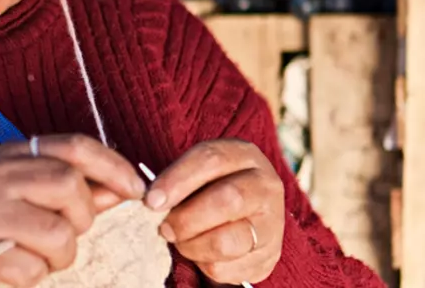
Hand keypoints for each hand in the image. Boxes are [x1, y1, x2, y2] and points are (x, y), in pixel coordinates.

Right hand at [0, 134, 145, 287]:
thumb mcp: (8, 191)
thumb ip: (56, 187)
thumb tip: (115, 191)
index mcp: (7, 155)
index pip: (73, 146)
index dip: (114, 166)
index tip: (137, 191)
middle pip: (68, 184)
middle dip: (82, 217)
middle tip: (69, 234)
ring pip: (56, 231)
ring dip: (60, 255)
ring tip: (40, 259)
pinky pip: (29, 267)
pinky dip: (32, 278)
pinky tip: (13, 274)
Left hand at [145, 139, 284, 284]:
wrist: (245, 216)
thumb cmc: (210, 188)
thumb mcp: (198, 173)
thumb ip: (178, 181)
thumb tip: (154, 202)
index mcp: (243, 155)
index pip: (210, 160)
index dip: (177, 180)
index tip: (152, 201)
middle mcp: (265, 185)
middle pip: (227, 200)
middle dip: (186, 219)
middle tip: (164, 228)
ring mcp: (272, 223)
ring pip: (227, 241)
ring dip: (193, 246)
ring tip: (181, 242)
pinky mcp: (269, 256)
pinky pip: (227, 269)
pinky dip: (204, 265)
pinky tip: (200, 253)